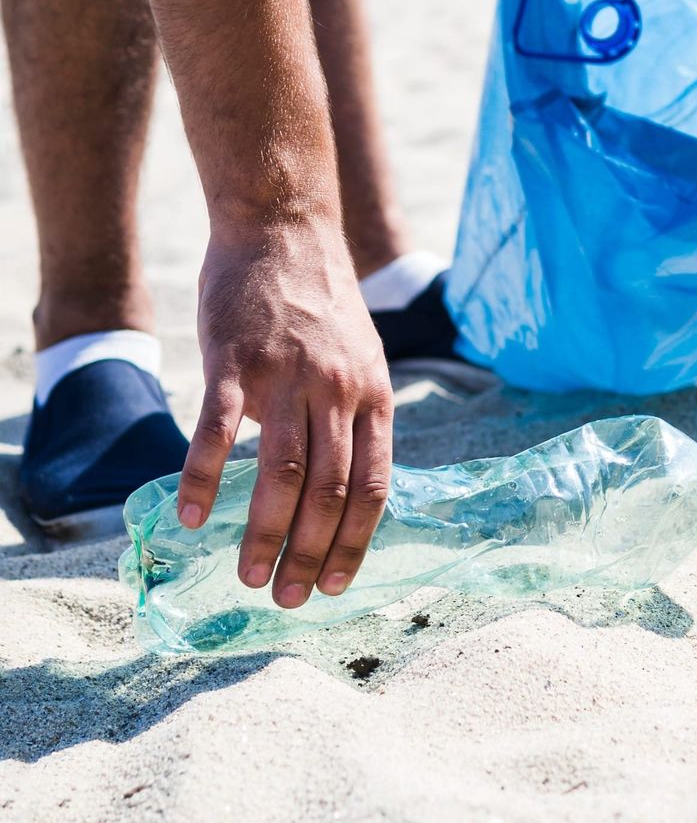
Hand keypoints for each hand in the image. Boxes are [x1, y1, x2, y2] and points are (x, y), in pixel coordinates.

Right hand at [176, 216, 393, 607]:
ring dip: (266, 532)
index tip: (336, 584)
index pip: (374, 486)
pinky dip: (203, 477)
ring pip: (282, 471)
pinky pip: (218, 430)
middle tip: (289, 598)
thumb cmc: (321, 301)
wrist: (285, 229)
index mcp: (373, 396)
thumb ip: (355, 414)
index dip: (355, 542)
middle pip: (331, 490)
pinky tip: (192, 516)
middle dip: (311, 554)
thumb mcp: (362, 357)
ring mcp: (287, 375)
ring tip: (251, 576)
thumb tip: (344, 481)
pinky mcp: (236, 360)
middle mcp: (338, 391)